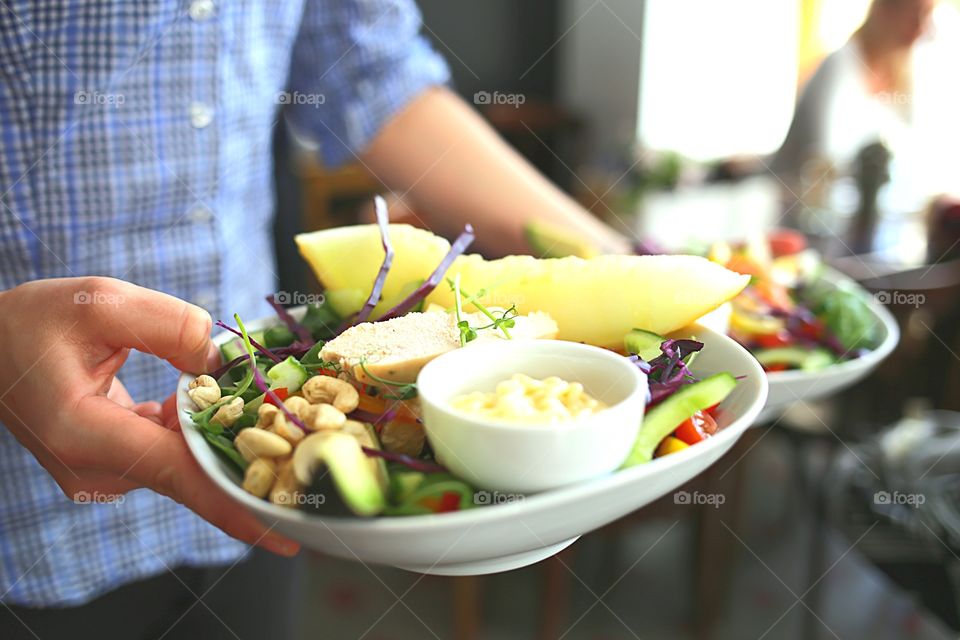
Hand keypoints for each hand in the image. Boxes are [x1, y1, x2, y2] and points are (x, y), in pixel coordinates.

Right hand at [0, 277, 298, 555]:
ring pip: (182, 462)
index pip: (175, 473)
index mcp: (82, 431)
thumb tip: (222, 357)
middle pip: (189, 473)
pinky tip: (211, 402)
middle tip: (308, 456)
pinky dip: (195, 432)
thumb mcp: (100, 301)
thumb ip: (168, 323)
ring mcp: (100, 472)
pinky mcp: (110, 464)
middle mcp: (92, 467)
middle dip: (249, 462)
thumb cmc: (35, 322)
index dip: (233, 502)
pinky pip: (168, 454)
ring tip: (264, 411)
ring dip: (222, 437)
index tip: (282, 530)